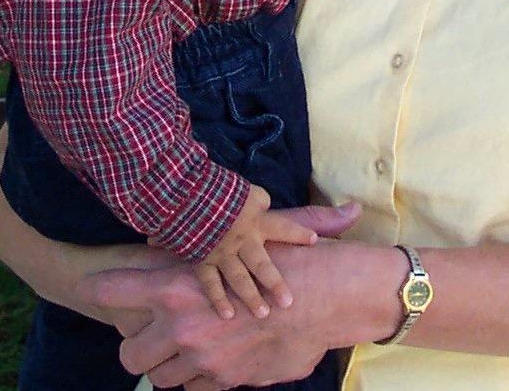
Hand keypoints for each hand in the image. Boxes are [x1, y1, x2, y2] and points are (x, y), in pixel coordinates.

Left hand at [82, 205, 404, 388]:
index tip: (91, 287)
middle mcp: (183, 327)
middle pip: (129, 355)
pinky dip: (202, 378)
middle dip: (138, 349)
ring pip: (161, 379)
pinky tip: (217, 359)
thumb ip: (217, 234)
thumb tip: (180, 226)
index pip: (113, 290)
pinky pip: (197, 389)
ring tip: (187, 350)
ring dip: (170, 367)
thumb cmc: (289, 258)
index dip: (97, 289)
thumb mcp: (246, 234)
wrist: (332, 296)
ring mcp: (205, 360)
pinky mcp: (229, 380)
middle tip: (153, 337)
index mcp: (178, 286)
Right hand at [194, 184, 318, 319]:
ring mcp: (221, 252)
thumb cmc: (221, 192)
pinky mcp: (201, 260)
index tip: (315, 242)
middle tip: (288, 303)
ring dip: (251, 297)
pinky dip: (218, 299)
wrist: (182, 194)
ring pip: (239, 278)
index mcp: (258, 219)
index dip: (300, 233)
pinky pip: (210, 283)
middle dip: (275, 283)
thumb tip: (326, 209)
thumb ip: (275, 204)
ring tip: (263, 314)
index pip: (285, 227)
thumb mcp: (254, 193)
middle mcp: (243, 238)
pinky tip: (228, 315)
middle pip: (262, 264)